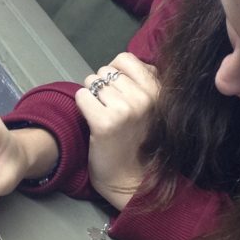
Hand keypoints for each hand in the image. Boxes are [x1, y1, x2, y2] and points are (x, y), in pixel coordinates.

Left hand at [75, 53, 159, 209]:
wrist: (131, 180)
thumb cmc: (139, 144)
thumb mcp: (154, 108)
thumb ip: (146, 81)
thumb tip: (126, 62)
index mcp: (157, 92)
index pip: (125, 59)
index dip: (115, 72)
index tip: (117, 91)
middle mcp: (144, 98)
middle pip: (106, 71)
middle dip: (102, 87)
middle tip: (109, 109)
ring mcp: (125, 110)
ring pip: (92, 82)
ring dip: (92, 97)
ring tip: (103, 116)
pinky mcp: (105, 123)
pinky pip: (82, 96)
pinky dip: (82, 107)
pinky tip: (93, 121)